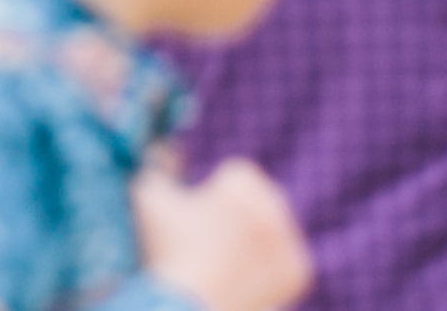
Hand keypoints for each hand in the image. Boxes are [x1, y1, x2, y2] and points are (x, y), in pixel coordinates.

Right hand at [134, 158, 311, 310]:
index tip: (200, 215)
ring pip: (273, 228)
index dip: (213, 193)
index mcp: (244, 183)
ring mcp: (290, 240)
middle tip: (213, 238)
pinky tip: (241, 276)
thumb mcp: (147, 200)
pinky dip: (266, 266)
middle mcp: (275, 206)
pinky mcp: (299, 270)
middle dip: (240, 212)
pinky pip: (283, 258)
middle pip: (259, 199)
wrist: (189, 309)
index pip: (236, 174)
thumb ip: (156, 168)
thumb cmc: (167, 251)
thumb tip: (161, 151)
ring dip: (255, 237)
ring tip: (225, 260)